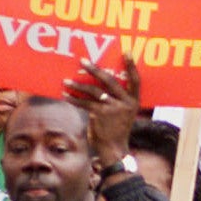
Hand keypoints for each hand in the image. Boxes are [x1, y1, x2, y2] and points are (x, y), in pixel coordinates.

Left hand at [61, 55, 139, 172]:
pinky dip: (74, 99)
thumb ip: (116, 100)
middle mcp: (126, 103)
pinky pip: (85, 103)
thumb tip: (99, 84)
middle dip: (95, 69)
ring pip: (94, 91)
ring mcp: (113, 109)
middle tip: (82, 61)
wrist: (114, 148)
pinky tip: (65, 95)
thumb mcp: (123, 113)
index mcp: (134, 101)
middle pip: (110, 80)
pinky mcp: (101, 115)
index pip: (135, 80)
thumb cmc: (116, 129)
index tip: (126, 52)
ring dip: (78, 85)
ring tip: (66, 81)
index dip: (131, 66)